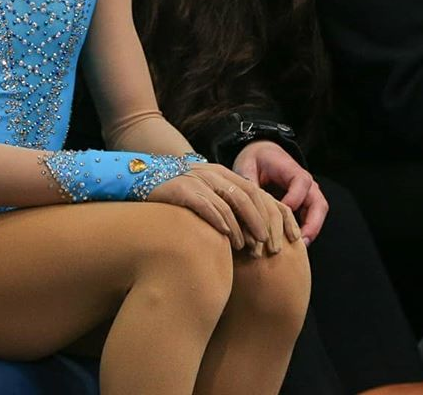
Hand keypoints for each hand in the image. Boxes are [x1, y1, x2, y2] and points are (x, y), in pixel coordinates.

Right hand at [147, 162, 296, 254]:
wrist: (142, 181)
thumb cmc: (179, 197)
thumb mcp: (207, 197)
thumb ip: (227, 208)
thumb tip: (253, 235)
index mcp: (223, 174)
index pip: (255, 192)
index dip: (270, 214)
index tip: (279, 238)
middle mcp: (213, 173)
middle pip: (247, 196)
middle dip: (260, 222)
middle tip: (268, 247)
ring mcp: (197, 179)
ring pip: (229, 202)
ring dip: (241, 226)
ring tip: (247, 248)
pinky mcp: (181, 189)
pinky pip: (205, 204)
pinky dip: (218, 219)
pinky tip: (225, 235)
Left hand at [233, 140, 327, 244]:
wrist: (261, 155)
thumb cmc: (255, 160)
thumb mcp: (247, 165)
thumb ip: (248, 183)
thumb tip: (247, 205)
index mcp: (291, 169)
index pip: (301, 183)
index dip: (293, 199)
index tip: (282, 212)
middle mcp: (305, 183)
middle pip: (318, 202)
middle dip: (312, 224)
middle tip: (300, 243)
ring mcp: (307, 195)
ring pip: (318, 214)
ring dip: (311, 232)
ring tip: (298, 250)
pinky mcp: (303, 206)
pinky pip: (311, 220)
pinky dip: (304, 233)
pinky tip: (292, 248)